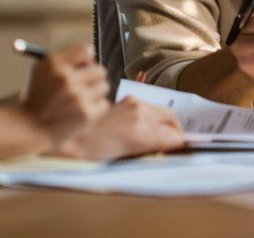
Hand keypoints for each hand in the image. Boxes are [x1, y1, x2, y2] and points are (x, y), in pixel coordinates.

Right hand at [21, 45, 110, 146]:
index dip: (88, 59)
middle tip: (86, 85)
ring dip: (95, 94)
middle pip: (100, 70)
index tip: (85, 67)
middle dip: (94, 78)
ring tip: (79, 102)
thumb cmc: (39, 98)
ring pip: (104, 86)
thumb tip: (92, 55)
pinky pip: (104, 104)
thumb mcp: (42, 70)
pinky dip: (95, 109)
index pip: (86, 51)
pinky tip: (80, 113)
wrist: (31, 129)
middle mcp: (66, 78)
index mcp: (54, 64)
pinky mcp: (86, 113)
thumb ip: (66, 59)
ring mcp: (77, 96)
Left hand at [56, 97, 184, 159]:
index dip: (180, 144)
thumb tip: (168, 146)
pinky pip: (149, 106)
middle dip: (176, 130)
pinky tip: (143, 125)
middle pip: (172, 119)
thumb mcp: (127, 155)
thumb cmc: (96, 151)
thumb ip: (150, 148)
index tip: (179, 149)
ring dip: (164, 122)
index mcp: (142, 133)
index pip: (175, 137)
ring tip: (158, 134)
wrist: (73, 136)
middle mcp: (142, 114)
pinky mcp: (128, 99)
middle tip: (174, 141)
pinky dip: (153, 115)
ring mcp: (135, 104)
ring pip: (162, 110)